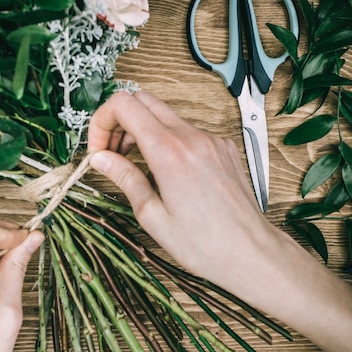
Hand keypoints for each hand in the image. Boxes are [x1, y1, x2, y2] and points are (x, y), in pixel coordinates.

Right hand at [88, 91, 351, 351]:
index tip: (99, 150)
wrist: (251, 252)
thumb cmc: (204, 244)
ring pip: (165, 115)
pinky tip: (168, 174)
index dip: (102, 122)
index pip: (124, 105)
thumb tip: (101, 158)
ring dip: (143, 132)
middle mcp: (192, 137)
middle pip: (143, 100)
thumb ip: (125, 178)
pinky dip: (168, 142)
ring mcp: (211, 140)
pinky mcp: (223, 147)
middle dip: (119, 122)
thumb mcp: (152, 216)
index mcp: (169, 153)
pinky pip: (187, 131)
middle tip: (112, 155)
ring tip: (138, 168)